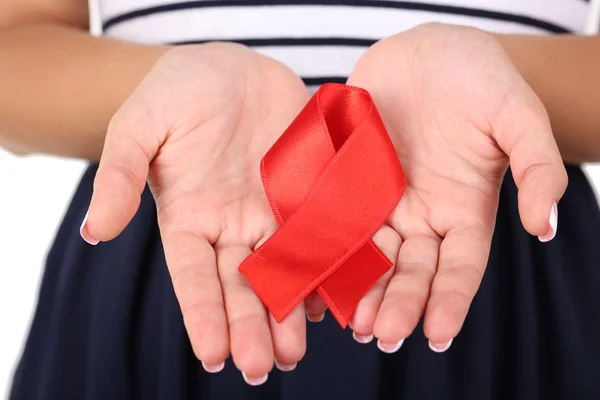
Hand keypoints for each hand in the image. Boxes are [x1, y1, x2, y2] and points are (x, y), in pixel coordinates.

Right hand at [80, 43, 310, 382]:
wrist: (228, 68)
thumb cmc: (175, 93)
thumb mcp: (140, 127)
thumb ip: (121, 177)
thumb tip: (94, 232)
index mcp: (188, 219)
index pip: (193, 277)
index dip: (202, 315)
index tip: (213, 355)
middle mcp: (231, 227)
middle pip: (242, 285)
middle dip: (252, 326)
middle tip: (265, 367)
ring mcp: (272, 214)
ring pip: (285, 269)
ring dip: (293, 309)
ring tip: (299, 350)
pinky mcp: (308, 194)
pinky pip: (323, 232)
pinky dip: (332, 263)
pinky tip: (340, 296)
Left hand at [341, 23, 566, 350]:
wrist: (427, 50)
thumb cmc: (480, 77)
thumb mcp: (517, 115)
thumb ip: (536, 167)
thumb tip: (543, 227)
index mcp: (465, 210)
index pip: (461, 267)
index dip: (451, 300)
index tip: (437, 334)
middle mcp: (423, 215)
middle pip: (411, 270)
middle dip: (398, 304)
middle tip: (382, 336)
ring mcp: (383, 201)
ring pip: (371, 255)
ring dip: (361, 289)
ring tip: (350, 322)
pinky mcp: (349, 183)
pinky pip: (336, 219)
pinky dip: (327, 248)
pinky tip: (316, 273)